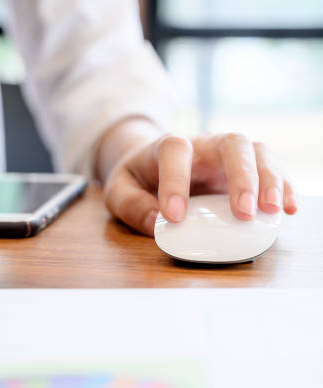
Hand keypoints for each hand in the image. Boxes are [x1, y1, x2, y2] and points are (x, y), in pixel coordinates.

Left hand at [97, 118, 297, 235]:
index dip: (175, 181)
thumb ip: (131, 205)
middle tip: (243, 212)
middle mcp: (205, 144)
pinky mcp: (246, 170)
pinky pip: (272, 170)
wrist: (152, 164)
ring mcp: (229, 155)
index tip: (174, 216)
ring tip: (272, 211)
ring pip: (258, 152)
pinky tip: (289, 209)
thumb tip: (156, 224)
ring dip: (269, 180)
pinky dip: (285, 187)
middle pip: (231, 144)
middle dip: (241, 176)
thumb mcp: (119, 191)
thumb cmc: (138, 178)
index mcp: (168, 146)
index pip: (174, 151)